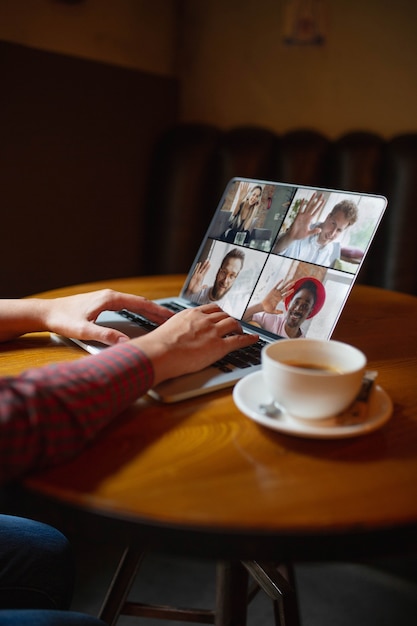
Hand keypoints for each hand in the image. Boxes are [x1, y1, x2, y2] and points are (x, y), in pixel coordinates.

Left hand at [42, 289, 173, 344]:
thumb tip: (125, 343)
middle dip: (158, 311)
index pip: (140, 304)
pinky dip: (139, 311)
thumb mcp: (84, 330)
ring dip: (149, 311)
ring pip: (134, 304)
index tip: (171, 317)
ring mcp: (106, 298)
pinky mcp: (102, 303)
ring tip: (162, 320)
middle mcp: (110, 296)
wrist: (46, 312)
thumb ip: (105, 336)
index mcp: (110, 299)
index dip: (158, 311)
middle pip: (140, 303)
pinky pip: (127, 306)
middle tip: (174, 320)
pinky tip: (142, 318)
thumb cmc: (62, 319)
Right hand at [135, 304, 258, 383]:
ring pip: (232, 323)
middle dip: (229, 319)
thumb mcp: (168, 329)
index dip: (218, 313)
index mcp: (191, 314)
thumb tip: (173, 336)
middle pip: (223, 315)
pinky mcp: (219, 346)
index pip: (210, 309)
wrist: (160, 352)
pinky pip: (239, 340)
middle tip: (232, 325)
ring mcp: (213, 332)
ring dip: (238, 327)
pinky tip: (253, 339)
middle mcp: (204, 319)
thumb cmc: (159, 345)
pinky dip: (248, 339)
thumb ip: (177, 329)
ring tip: (240, 331)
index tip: (220, 316)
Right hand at [185, 260, 209, 294]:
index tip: (210, 264)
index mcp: (201, 278)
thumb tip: (207, 286)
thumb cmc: (194, 290)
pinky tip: (199, 263)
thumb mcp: (200, 288)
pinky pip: (196, 270)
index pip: (205, 272)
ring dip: (203, 265)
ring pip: (201, 269)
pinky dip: (197, 267)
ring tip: (206, 261)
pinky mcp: (193, 276)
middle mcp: (199, 276)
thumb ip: (203, 286)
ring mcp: (196, 275)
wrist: (190, 292)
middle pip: (203, 269)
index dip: (207, 268)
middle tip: (209, 261)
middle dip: (206, 265)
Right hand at [261, 279, 295, 313]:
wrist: (262, 306)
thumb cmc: (267, 309)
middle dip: (290, 286)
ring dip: (286, 283)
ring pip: (282, 287)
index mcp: (279, 299)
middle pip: (286, 289)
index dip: (290, 292)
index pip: (286, 294)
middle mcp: (278, 295)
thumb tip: (283, 312)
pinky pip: (276, 286)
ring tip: (290, 280)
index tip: (294, 289)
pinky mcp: (271, 290)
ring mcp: (275, 292)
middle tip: (294, 282)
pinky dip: (279, 282)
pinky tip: (282, 279)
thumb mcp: (274, 311)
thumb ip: (278, 312)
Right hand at [287, 192, 324, 240]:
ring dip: (312, 200)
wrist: (293, 236)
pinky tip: (304, 199)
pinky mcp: (298, 216)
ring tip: (315, 194)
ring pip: (308, 205)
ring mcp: (302, 215)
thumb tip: (320, 230)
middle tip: (322, 194)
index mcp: (310, 219)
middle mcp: (307, 216)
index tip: (324, 201)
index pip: (316, 211)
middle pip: (314, 206)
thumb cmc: (300, 235)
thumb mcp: (308, 233)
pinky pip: (300, 209)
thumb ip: (314, 231)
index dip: (320, 206)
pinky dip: (302, 204)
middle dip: (318, 200)